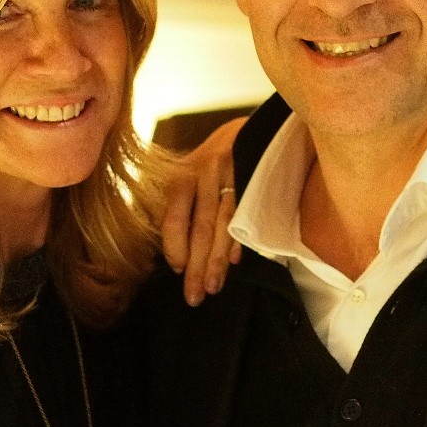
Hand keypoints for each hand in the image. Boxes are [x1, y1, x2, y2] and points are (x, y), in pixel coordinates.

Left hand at [160, 117, 244, 305]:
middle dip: (197, 267)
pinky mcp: (254, 181)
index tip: (178, 270)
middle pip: (200, 229)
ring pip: (225, 227)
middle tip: (194, 296)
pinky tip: (234, 262)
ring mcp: (232, 177)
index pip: (174, 220)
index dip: (175, 249)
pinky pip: (246, 216)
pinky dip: (239, 241)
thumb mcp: (184, 176)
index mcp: (181, 176)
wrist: (243, 129)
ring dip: (218, 261)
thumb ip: (176, 208)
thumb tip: (173, 253)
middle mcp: (205, 175)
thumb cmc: (207, 162)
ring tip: (213, 287)